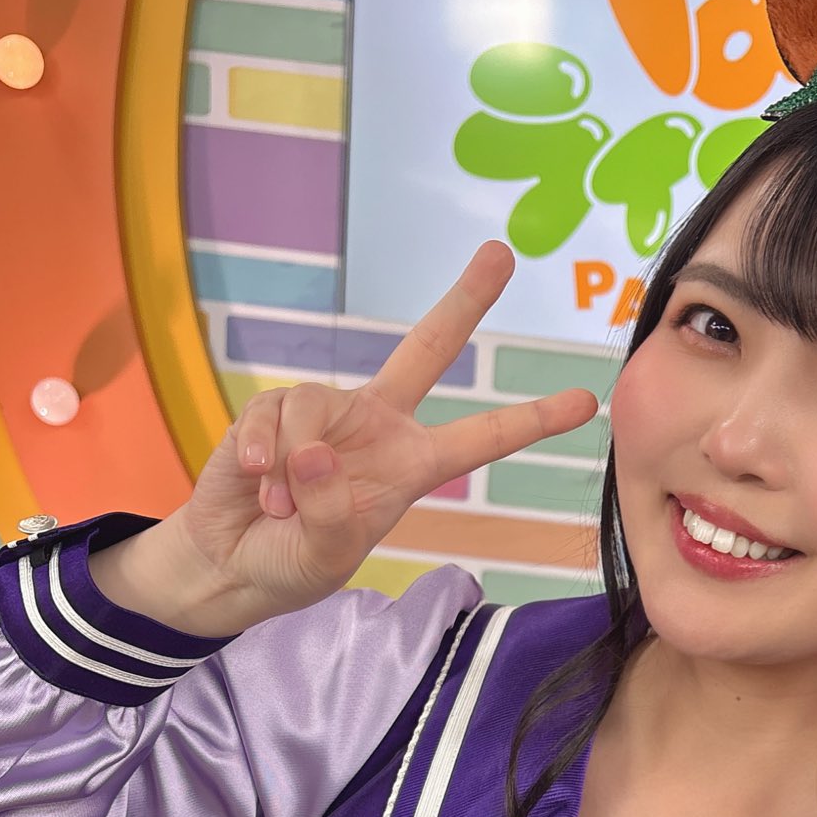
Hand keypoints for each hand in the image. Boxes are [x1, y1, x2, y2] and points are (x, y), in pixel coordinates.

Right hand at [159, 241, 596, 630]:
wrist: (230, 563)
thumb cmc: (292, 563)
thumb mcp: (327, 556)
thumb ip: (331, 510)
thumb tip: (316, 449)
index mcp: (411, 466)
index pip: (480, 438)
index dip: (530, 419)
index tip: (586, 400)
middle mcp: (376, 427)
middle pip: (426, 349)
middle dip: (464, 300)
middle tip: (501, 253)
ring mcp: (325, 414)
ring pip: (315, 407)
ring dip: (294, 465)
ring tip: (281, 505)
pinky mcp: (272, 410)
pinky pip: (271, 415)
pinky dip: (260, 456)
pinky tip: (256, 484)